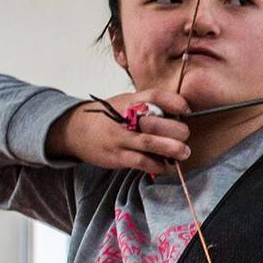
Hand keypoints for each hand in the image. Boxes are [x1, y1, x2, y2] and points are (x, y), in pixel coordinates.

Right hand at [54, 91, 191, 176]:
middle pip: (156, 123)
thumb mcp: (125, 103)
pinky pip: (141, 162)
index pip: (154, 96)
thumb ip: (147, 106)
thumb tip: (178, 115)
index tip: (187, 110)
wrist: (75, 130)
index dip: (174, 102)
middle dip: (177, 130)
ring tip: (184, 152)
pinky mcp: (117, 156)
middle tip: (186, 135)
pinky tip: (164, 166)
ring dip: (172, 149)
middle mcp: (124, 118)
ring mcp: (120, 138)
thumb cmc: (108, 117)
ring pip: (150, 143)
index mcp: (129, 101)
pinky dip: (157, 165)